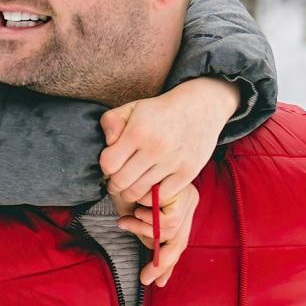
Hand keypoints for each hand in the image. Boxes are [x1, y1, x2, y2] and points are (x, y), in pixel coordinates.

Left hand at [99, 77, 237, 207]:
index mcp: (138, 131)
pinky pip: (161, 197)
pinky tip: (149, 188)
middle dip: (114, 184)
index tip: (111, 165)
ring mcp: (173, 162)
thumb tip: (108, 144)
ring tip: (131, 185)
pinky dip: (151, 197)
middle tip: (117, 180)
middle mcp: (155, 148)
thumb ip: (111, 122)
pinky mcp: (187, 172)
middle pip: (121, 182)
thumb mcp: (132, 107)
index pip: (108, 164)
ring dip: (130, 193)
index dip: (105, 167)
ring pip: (139, 193)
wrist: (200, 108)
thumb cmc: (160, 111)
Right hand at [116, 184, 198, 286]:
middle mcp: (189, 200)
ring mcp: (187, 196)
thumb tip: (153, 250)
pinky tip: (135, 207)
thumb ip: (144, 227)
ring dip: (142, 230)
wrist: (124, 152)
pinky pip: (167, 221)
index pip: (179, 240)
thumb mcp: (133, 208)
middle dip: (163, 265)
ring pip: (170, 233)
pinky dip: (147, 219)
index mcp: (181, 204)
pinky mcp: (181, 192)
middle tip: (146, 278)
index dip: (168, 263)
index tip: (158, 282)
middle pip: (179, 242)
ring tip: (125, 219)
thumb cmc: (125, 178)